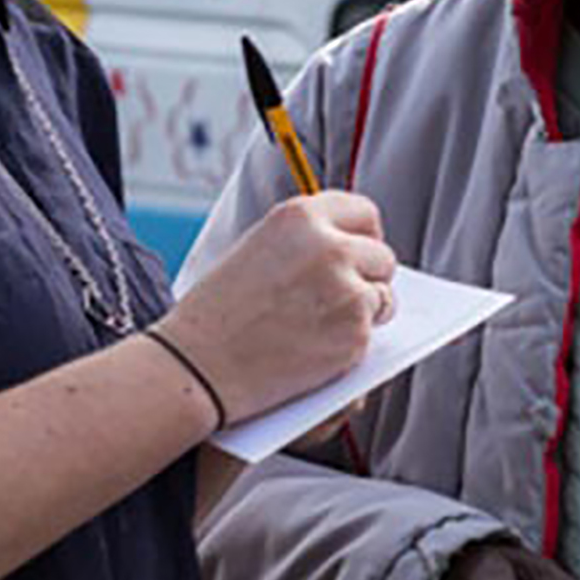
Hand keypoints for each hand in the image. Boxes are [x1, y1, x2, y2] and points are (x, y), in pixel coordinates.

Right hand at [166, 191, 391, 419]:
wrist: (195, 367)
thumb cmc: (215, 315)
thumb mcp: (256, 251)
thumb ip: (304, 244)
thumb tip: (351, 254)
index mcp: (301, 217)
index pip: (363, 212)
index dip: (365, 235)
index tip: (360, 251)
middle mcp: (331, 247)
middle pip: (382, 256)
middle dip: (368, 278)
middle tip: (342, 298)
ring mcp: (348, 292)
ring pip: (384, 298)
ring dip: (365, 313)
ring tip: (321, 327)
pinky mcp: (356, 334)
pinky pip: (372, 336)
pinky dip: (352, 345)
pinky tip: (314, 351)